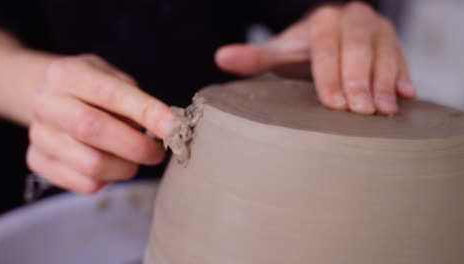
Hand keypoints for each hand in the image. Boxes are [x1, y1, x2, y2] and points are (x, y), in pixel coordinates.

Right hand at [27, 54, 173, 193]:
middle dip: (136, 146)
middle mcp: (46, 103)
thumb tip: (168, 127)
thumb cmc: (92, 89)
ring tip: (136, 158)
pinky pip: (85, 183)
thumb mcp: (112, 78)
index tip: (173, 126)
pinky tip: (113, 165)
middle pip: (92, 130)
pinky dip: (109, 179)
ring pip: (91, 164)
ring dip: (126, 167)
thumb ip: (136, 100)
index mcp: (67, 74)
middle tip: (158, 152)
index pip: (110, 93)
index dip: (145, 112)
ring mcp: (39, 135)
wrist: (49, 98)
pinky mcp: (39, 162)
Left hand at [215, 2, 414, 114]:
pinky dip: (405, 77)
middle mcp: (353, 19)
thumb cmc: (304, 51)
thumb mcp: (280, 53)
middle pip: (358, 48)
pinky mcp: (395, 43)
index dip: (330, 75)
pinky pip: (404, 58)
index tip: (333, 103)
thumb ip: (255, 57)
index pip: (326, 47)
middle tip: (361, 111)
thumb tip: (220, 57)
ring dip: (385, 82)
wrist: (332, 37)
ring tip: (385, 110)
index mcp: (322, 22)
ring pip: (385, 52)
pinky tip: (407, 97)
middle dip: (360, 80)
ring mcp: (377, 30)